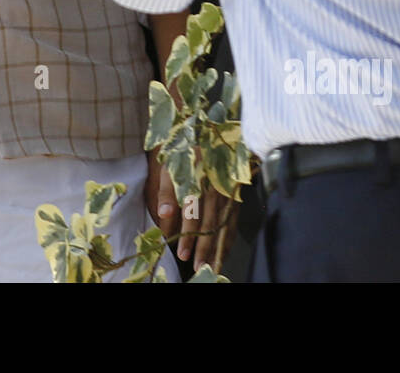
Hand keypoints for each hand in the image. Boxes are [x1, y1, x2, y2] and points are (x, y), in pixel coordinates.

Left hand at [146, 151, 238, 272]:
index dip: (188, 236)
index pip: (193, 214)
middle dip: (205, 247)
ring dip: (219, 247)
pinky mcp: (235, 194)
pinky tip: (224, 250)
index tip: (182, 253)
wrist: (210, 131)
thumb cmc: (186, 150)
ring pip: (225, 224)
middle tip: (198, 267)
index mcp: (198, 181)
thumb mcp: (171, 166)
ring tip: (213, 266)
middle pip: (211, 223)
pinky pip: (233, 219)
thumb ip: (167, 191)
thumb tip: (164, 214)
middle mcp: (216, 188)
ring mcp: (228, 192)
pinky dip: (229, 237)